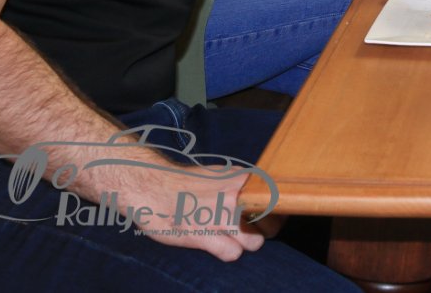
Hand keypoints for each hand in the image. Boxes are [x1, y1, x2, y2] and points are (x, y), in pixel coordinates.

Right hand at [83, 155, 263, 261]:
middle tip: (241, 229)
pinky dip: (225, 252)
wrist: (151, 187)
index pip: (279, 203)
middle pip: (271, 227)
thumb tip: (270, 199)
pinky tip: (213, 242)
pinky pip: (233, 254)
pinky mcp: (204, 234)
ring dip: (242, 243)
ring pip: (254, 243)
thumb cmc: (188, 185)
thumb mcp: (223, 177)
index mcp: (244, 180)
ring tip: (224, 235)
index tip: (262, 218)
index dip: (272, 215)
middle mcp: (238, 195)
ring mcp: (222, 215)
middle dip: (259, 232)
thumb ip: (245, 188)